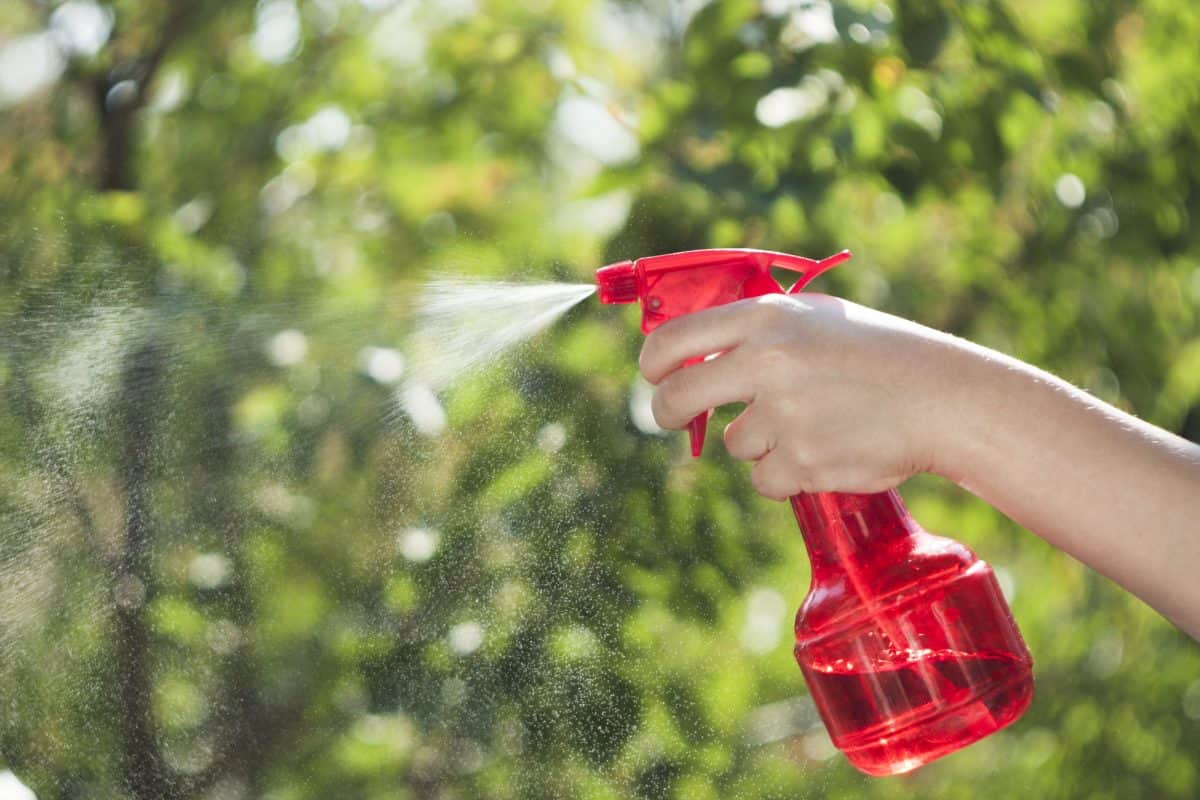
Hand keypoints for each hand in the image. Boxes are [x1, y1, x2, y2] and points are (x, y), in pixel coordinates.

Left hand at [638, 293, 960, 498]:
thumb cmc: (878, 353)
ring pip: (735, 444)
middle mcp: (767, 362)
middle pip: (677, 398)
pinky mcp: (801, 461)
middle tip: (675, 418)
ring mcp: (783, 414)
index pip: (673, 340)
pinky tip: (827, 449)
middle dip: (668, 412)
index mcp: (766, 319)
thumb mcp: (814, 318)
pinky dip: (787, 473)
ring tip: (815, 422)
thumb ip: (755, 330)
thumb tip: (691, 351)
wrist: (941, 397)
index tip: (655, 376)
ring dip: (761, 441)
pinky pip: (765, 479)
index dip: (653, 363)